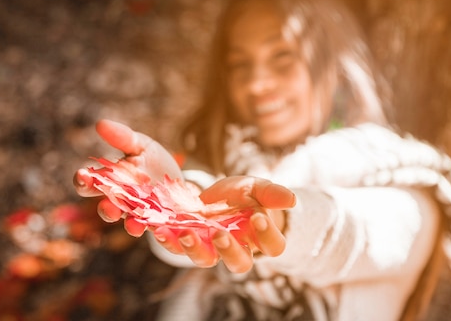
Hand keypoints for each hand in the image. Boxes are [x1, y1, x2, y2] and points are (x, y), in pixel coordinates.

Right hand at [73, 119, 182, 235]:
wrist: (181, 182)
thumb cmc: (153, 162)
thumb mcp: (141, 146)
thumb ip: (123, 138)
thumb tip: (100, 123)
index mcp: (111, 182)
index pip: (89, 184)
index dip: (82, 181)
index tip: (83, 175)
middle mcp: (122, 202)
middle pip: (106, 209)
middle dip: (106, 209)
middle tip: (107, 206)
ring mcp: (140, 215)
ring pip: (130, 223)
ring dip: (130, 225)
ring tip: (133, 224)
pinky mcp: (160, 223)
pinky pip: (156, 230)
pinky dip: (157, 231)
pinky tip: (160, 228)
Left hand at [152, 176, 295, 272]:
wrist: (218, 196)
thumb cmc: (244, 195)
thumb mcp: (257, 188)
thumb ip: (271, 193)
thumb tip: (291, 200)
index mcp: (260, 238)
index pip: (272, 246)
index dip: (267, 235)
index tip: (258, 216)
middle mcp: (237, 249)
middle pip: (239, 263)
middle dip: (229, 250)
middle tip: (220, 234)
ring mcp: (211, 248)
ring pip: (206, 260)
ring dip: (194, 249)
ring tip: (185, 233)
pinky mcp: (188, 243)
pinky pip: (177, 248)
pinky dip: (167, 240)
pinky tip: (159, 228)